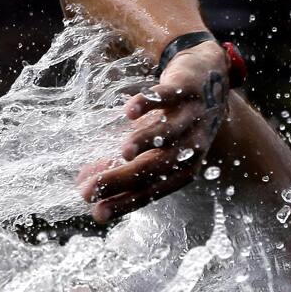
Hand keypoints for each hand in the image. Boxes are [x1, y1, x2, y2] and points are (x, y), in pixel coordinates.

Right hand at [78, 40, 228, 222]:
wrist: (209, 78)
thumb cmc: (173, 120)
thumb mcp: (151, 147)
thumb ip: (121, 165)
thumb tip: (81, 184)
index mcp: (185, 166)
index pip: (155, 190)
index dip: (126, 202)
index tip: (97, 213)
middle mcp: (192, 145)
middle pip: (159, 166)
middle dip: (124, 179)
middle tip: (90, 189)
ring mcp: (191, 116)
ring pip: (169, 133)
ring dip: (146, 142)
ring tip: (121, 153)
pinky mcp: (187, 88)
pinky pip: (168, 96)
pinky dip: (149, 103)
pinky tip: (129, 111)